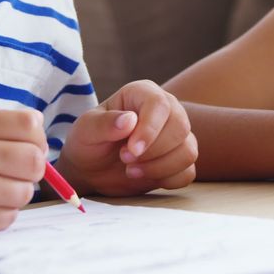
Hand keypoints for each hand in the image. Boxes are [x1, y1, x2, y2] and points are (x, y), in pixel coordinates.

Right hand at [0, 109, 48, 236]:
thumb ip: (0, 126)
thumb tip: (41, 133)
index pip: (31, 125)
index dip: (35, 137)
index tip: (27, 145)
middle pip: (35, 160)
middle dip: (33, 166)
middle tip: (17, 171)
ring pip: (26, 191)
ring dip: (16, 191)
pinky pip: (10, 216)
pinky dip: (2, 212)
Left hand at [57, 80, 196, 196]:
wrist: (91, 168)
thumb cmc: (88, 142)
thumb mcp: (86, 131)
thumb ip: (103, 123)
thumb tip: (129, 120)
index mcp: (143, 94)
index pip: (160, 104)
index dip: (149, 129)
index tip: (130, 150)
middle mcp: (167, 110)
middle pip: (180, 127)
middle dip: (154, 151)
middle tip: (125, 160)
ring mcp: (176, 136)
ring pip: (188, 151)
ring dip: (160, 167)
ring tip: (131, 171)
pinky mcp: (179, 160)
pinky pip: (188, 172)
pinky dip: (167, 179)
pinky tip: (145, 177)